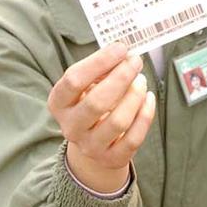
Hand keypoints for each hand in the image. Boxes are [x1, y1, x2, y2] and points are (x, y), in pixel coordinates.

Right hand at [47, 42, 155, 192]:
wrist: (92, 143)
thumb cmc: (91, 101)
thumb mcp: (87, 85)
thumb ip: (101, 69)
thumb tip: (125, 54)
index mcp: (58, 103)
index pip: (74, 80)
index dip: (99, 62)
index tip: (121, 48)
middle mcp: (71, 127)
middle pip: (97, 102)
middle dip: (121, 78)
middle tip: (136, 62)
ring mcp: (90, 146)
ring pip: (118, 121)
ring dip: (135, 96)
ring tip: (142, 81)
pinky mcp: (111, 158)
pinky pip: (133, 137)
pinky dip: (145, 115)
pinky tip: (149, 98)